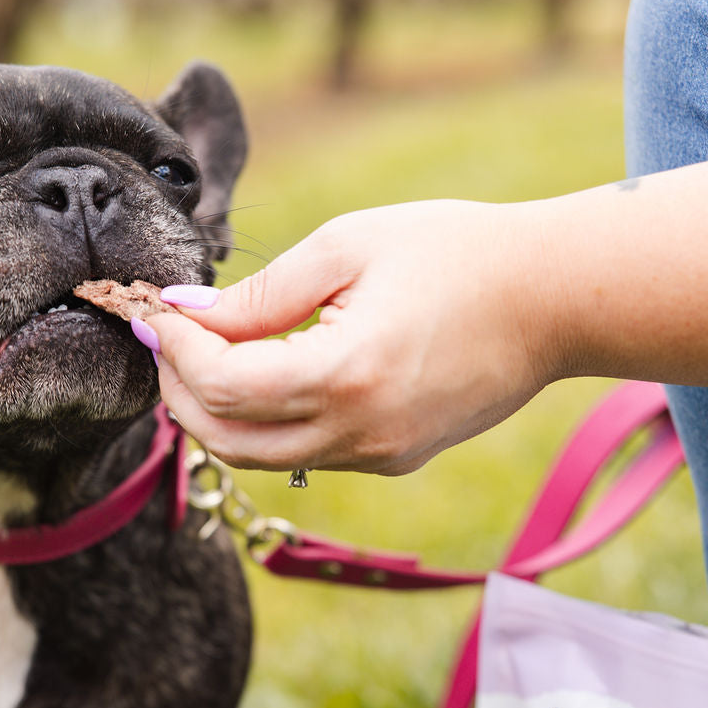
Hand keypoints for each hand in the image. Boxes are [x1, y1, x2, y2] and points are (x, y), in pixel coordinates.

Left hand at [147, 200, 555, 475]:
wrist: (554, 301)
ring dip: (216, 414)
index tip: (153, 310)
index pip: (221, 385)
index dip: (173, 349)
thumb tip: (186, 313)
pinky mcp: (393, 459)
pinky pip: (306, 453)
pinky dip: (266, 421)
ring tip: (199, 356)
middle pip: (226, 439)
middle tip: (162, 340)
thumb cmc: (456, 253)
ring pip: (261, 457)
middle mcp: (358, 434)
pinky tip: (261, 373)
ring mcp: (378, 456)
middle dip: (177, 392)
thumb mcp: (348, 248)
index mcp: (345, 375)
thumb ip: (260, 293)